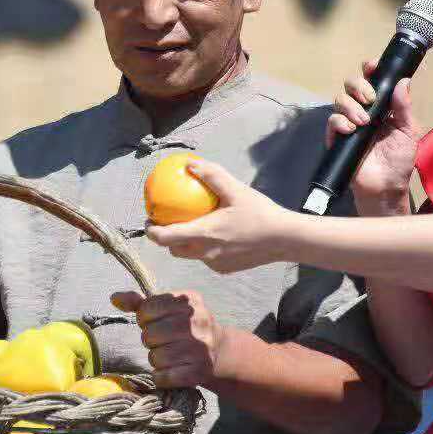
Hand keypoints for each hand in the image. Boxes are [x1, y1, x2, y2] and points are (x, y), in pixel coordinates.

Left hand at [110, 288, 228, 388]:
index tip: (157, 322)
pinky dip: (161, 377)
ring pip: (155, 357)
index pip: (148, 309)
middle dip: (151, 340)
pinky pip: (163, 377)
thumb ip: (140, 303)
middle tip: (163, 341)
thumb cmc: (185, 327)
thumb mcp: (167, 309)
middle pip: (150, 334)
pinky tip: (171, 370)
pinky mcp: (198, 372)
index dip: (146, 318)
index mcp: (189, 301)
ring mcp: (200, 348)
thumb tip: (115, 298)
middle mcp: (199, 321)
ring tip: (169, 355)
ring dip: (156, 359)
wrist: (219, 351)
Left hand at [144, 159, 288, 273]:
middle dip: (165, 238)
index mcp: (203, 234)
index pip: (165, 238)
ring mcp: (215, 264)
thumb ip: (211, 175)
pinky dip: (205, 248)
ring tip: (189, 226)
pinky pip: (208, 258)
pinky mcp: (226, 269)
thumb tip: (189, 164)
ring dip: (186, 243)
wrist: (284, 239)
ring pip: (191, 254)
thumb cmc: (260, 212)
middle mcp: (206, 253)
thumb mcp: (236, 189)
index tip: (149, 219)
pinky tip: (215, 235)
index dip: (151, 231)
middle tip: (166, 221)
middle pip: (174, 249)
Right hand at [326, 60, 421, 207]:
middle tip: (371, 100)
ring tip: (364, 122)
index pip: (372, 80)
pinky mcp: (337, 137)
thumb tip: (403, 81)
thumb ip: (404, 107)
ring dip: (351, 106)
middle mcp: (363, 110)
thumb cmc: (399, 160)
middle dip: (359, 86)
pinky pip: (332, 120)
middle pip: (351, 84)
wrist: (385, 187)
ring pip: (340, 99)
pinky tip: (351, 130)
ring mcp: (349, 122)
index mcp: (382, 105)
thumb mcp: (408, 131)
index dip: (370, 69)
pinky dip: (340, 121)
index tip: (372, 66)